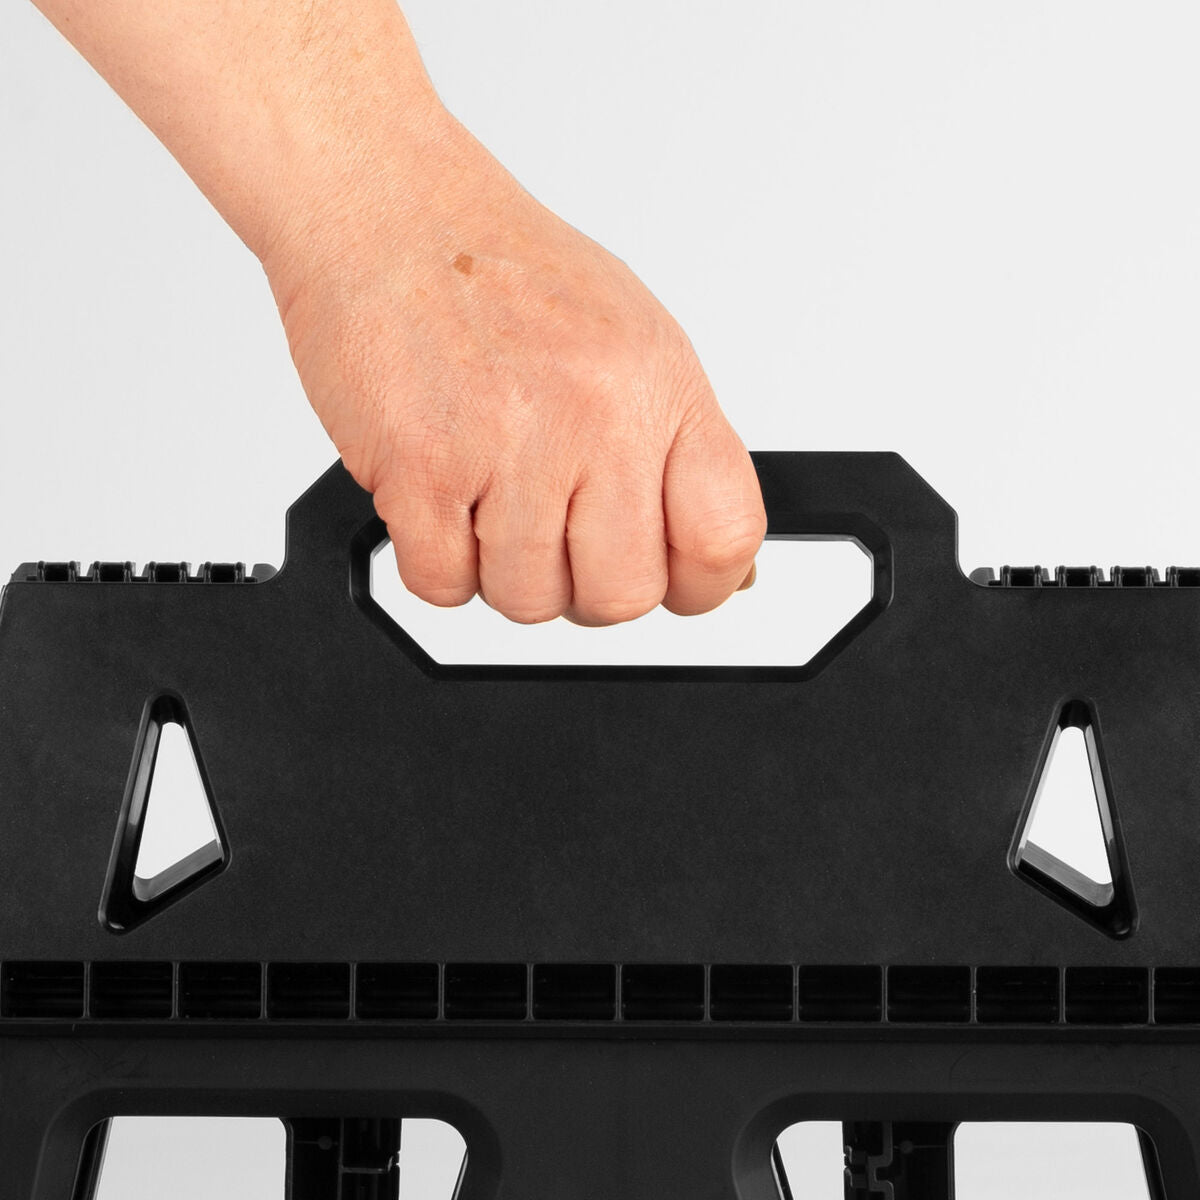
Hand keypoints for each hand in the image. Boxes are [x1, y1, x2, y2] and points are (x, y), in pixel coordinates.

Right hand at [267, 106, 764, 625]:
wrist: (385, 207)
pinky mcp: (422, 468)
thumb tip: (730, 567)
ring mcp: (510, 444)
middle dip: (585, 587)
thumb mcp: (632, 342)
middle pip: (624, 594)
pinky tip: (439, 498)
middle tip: (556, 537)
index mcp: (660, 386)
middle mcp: (596, 415)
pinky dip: (436, 562)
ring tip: (485, 496)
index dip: (701, 583)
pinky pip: (443, 585)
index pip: (725, 535)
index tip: (671, 579)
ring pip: (528, 601)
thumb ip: (677, 453)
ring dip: (502, 570)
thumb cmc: (501, 270)